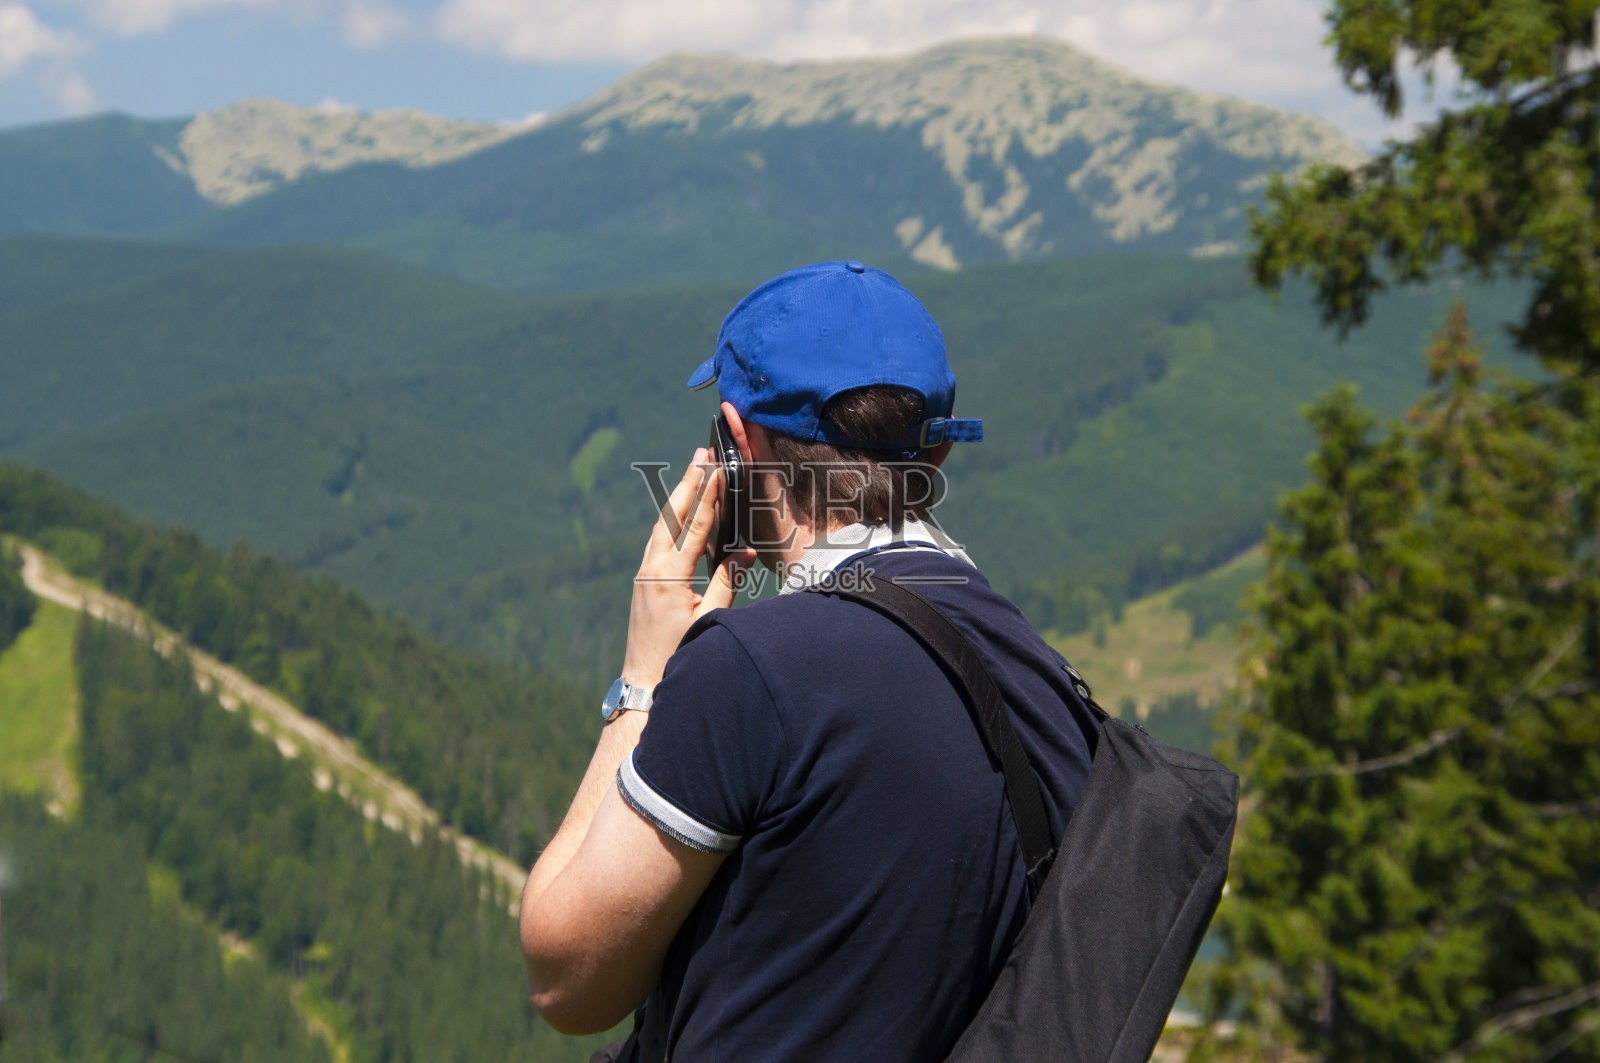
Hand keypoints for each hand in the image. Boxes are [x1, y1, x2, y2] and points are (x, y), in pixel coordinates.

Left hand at [621, 447, 754, 687]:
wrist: (643, 680)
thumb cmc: (680, 654)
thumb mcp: (710, 619)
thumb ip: (727, 582)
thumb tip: (744, 552)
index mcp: (668, 577)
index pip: (694, 527)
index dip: (708, 496)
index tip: (717, 468)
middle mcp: (651, 569)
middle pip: (672, 516)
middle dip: (688, 482)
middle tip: (701, 451)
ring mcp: (644, 573)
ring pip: (662, 525)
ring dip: (679, 496)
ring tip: (693, 469)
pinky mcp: (644, 580)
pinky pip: (659, 540)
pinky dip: (673, 519)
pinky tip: (681, 510)